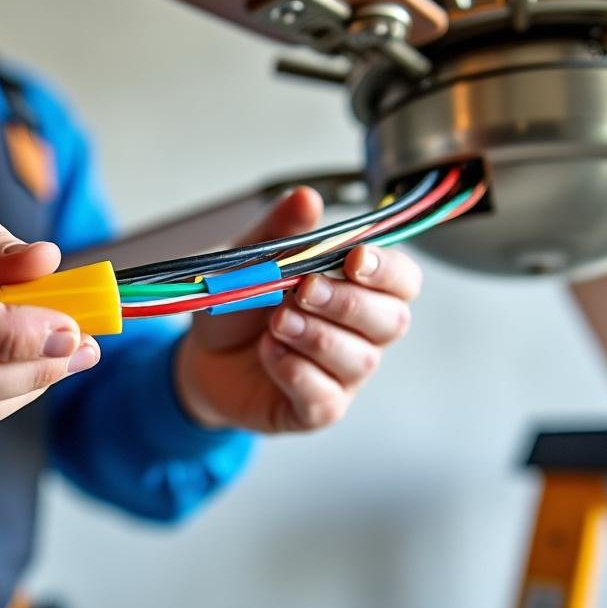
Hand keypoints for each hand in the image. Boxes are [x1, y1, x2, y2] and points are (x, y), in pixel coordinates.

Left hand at [174, 187, 421, 432]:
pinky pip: (324, 397)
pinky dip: (295, 371)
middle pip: (391, 321)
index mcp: (359, 289)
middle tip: (303, 290)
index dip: (388, 270)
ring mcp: (343, 375)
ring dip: (317, 337)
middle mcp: (362, 334)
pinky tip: (269, 353)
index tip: (355, 259)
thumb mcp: (250, 260)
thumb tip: (308, 198)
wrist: (203, 356)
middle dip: (348, 303)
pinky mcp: (317, 409)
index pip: (403, 280)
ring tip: (276, 322)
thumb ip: (279, 232)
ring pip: (359, 360)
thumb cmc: (240, 306)